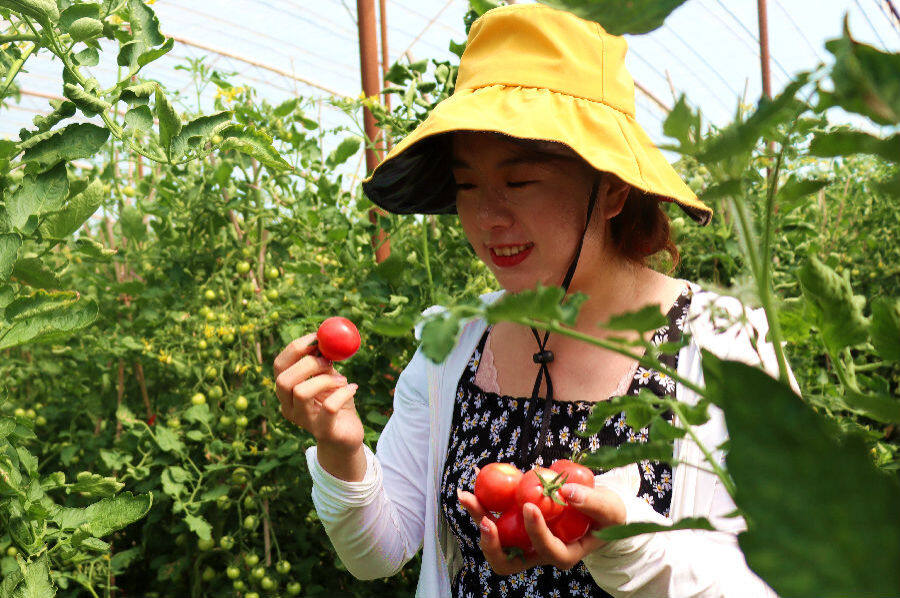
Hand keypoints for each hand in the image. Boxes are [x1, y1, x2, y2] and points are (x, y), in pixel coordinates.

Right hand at [273, 332, 361, 449]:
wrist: (347, 435)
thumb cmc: (337, 403)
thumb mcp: (329, 378)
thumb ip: (324, 362)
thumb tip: (325, 339)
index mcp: (287, 390)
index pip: (278, 366)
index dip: (295, 348)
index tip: (316, 338)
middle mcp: (288, 407)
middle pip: (283, 380)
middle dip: (308, 364)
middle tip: (328, 361)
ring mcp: (303, 421)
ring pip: (301, 393)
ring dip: (325, 379)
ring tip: (342, 380)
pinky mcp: (323, 431)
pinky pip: (329, 407)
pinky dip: (343, 393)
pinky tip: (352, 388)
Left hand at [458, 472, 625, 575]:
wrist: (598, 510)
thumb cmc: (606, 514)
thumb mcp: (609, 508)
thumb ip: (592, 502)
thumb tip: (568, 492)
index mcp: (564, 554)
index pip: (546, 550)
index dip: (535, 532)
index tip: (529, 505)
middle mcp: (539, 552)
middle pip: (508, 561)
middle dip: (492, 544)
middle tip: (486, 522)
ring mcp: (524, 540)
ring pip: (495, 540)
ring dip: (479, 518)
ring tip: (466, 495)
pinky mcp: (516, 523)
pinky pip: (495, 517)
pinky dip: (483, 502)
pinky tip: (475, 482)